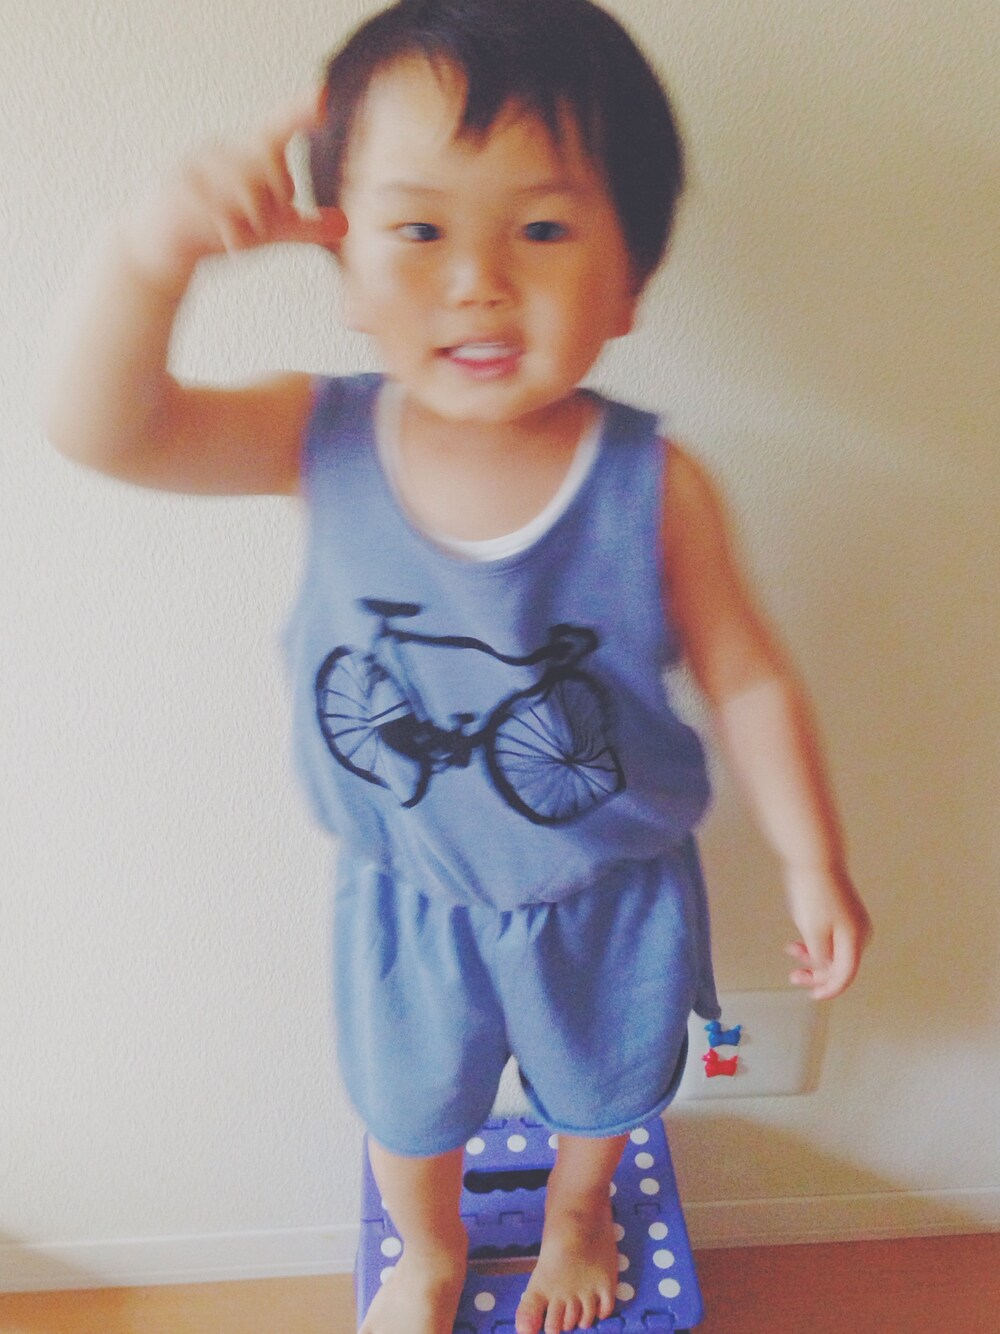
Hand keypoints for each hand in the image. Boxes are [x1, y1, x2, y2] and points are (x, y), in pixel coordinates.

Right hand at [122, 90, 346, 289]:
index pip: (277, 129)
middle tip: (259, 225)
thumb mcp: (267, 231)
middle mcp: (220, 152)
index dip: (300, 112)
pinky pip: (222, 212)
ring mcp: (196, 168)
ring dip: (253, 223)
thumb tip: (345, 224)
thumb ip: (304, 226)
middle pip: (270, 165)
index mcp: (244, 155)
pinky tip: (227, 242)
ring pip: (248, 190)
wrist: (157, 249)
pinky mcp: (179, 192)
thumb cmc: (212, 230)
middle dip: (276, 201)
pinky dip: (234, 235)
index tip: (325, 97)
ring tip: (239, 235)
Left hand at [783, 865, 871, 999]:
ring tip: (792, 950)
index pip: (845, 975)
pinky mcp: (844, 913)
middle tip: (794, 975)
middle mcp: (859, 932)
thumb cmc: (813, 892)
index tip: (813, 996)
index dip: (829, 989)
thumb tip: (825, 967)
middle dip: (816, 973)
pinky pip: (832, 937)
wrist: (816, 859)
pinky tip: (799, 942)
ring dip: (813, 957)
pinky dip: (816, 943)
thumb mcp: (812, 931)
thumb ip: (820, 955)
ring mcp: (853, 921)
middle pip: (840, 964)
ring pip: (834, 951)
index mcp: (854, 939)